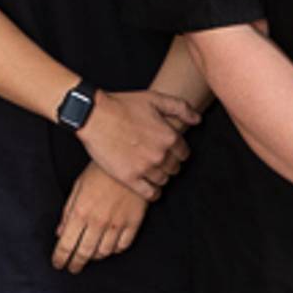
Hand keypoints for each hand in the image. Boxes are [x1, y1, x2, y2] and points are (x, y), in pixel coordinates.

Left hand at [52, 163, 148, 274]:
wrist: (130, 159)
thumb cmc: (101, 170)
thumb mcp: (78, 186)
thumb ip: (68, 211)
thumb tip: (60, 232)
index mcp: (80, 212)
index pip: (66, 244)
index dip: (61, 258)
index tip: (59, 264)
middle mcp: (98, 221)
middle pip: (84, 253)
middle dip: (76, 264)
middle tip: (73, 268)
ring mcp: (117, 223)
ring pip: (104, 252)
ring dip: (95, 257)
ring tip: (90, 256)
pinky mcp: (133, 222)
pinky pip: (123, 245)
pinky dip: (114, 250)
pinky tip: (109, 247)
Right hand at [78, 87, 193, 197]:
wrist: (95, 116)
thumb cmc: (123, 105)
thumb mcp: (155, 99)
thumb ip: (181, 108)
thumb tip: (198, 120)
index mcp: (169, 137)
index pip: (184, 153)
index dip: (177, 152)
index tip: (170, 151)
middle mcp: (160, 155)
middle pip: (175, 168)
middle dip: (169, 164)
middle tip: (158, 159)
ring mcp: (145, 168)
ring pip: (163, 180)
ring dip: (160, 176)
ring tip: (151, 170)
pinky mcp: (130, 178)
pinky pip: (150, 194)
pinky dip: (154, 193)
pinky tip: (150, 188)